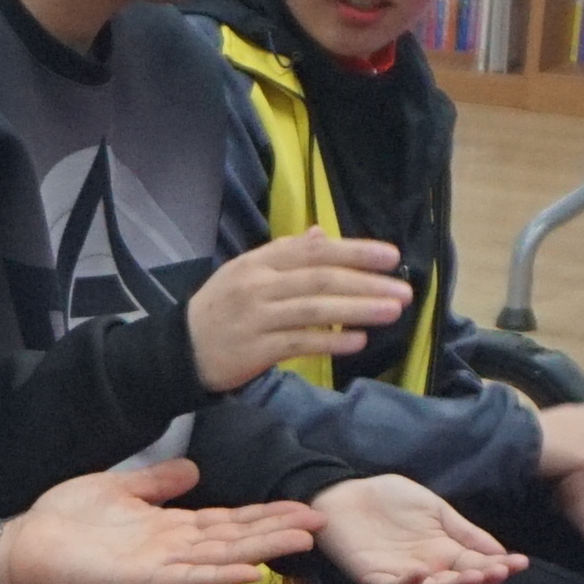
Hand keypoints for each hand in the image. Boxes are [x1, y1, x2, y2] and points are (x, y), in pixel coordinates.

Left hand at [0, 456, 326, 583]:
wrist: (27, 544)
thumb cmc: (67, 519)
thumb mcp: (119, 488)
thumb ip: (157, 482)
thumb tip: (193, 467)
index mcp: (170, 527)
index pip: (228, 519)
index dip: (264, 512)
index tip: (302, 505)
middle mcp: (174, 549)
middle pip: (237, 537)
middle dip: (278, 528)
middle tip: (322, 520)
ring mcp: (162, 566)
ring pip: (223, 556)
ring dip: (263, 548)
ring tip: (302, 540)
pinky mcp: (144, 581)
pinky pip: (189, 577)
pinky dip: (220, 573)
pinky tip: (251, 569)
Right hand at [183, 230, 412, 391]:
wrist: (180, 349)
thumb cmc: (222, 308)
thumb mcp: (247, 272)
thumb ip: (286, 253)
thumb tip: (322, 234)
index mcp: (258, 262)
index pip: (313, 251)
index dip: (354, 252)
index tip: (390, 256)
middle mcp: (258, 285)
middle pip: (320, 279)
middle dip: (366, 283)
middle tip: (403, 289)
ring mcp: (256, 318)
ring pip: (314, 309)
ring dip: (357, 309)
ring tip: (391, 311)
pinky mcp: (255, 349)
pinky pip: (300, 343)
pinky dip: (330, 340)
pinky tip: (357, 340)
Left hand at [310, 474, 527, 583]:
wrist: (346, 492)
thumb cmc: (390, 502)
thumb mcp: (437, 510)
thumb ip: (466, 532)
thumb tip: (502, 553)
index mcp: (444, 555)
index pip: (477, 567)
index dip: (499, 568)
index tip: (520, 563)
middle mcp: (427, 571)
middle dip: (480, 582)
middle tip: (497, 572)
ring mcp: (401, 576)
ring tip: (471, 576)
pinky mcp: (373, 576)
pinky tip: (421, 574)